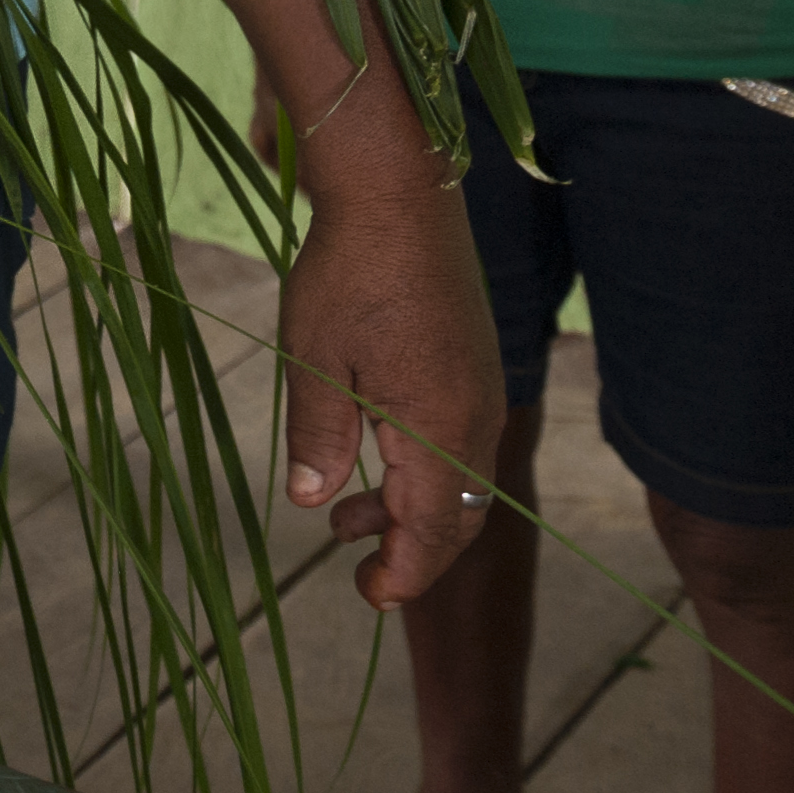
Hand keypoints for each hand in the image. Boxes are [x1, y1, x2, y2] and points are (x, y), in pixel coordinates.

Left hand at [276, 183, 505, 609]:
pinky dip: (421, 467)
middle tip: (362, 574)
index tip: (371, 598)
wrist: (399, 194)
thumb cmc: (348, 274)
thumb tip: (313, 504)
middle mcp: (475, 418)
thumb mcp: (315, 362)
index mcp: (440, 429)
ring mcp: (481, 389)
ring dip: (409, 508)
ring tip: (345, 516)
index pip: (432, 532)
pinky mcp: (474, 364)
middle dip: (411, 553)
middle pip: (455, 516)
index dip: (404, 574)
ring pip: (458, 479)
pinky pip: (459, 441)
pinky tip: (374, 453)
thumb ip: (319, 439)